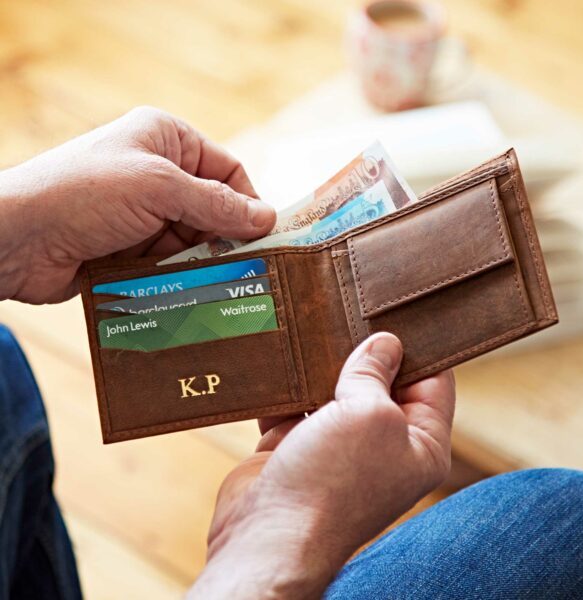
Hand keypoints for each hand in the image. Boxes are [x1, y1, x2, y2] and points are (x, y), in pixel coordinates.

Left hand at [0, 106, 274, 302]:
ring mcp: (144, 211)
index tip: (263, 237)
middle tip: (238, 268)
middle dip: (221, 237)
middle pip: (213, 209)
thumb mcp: (158, 188)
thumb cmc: (83, 194)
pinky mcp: (132, 245)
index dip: (247, 202)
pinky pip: (171, 261)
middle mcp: (158, 172)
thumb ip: (216, 203)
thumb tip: (268, 217)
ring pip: (194, 240)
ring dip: (196, 260)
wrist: (16, 239)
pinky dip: (176, 275)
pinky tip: (177, 287)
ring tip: (201, 279)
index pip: (227, 170)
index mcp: (167, 139)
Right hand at [190, 333, 454, 598]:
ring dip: (323, 366)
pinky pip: (296, 403)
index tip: (398, 313)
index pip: (432, 382)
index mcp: (419, 444)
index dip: (418, 346)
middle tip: (350, 311)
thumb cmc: (331, 483)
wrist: (267, 534)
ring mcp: (337, 445)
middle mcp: (381, 444)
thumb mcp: (369, 414)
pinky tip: (283, 360)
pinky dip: (288, 386)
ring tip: (315, 328)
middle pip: (380, 382)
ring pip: (335, 389)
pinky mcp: (296, 444)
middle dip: (365, 351)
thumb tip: (383, 343)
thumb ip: (375, 373)